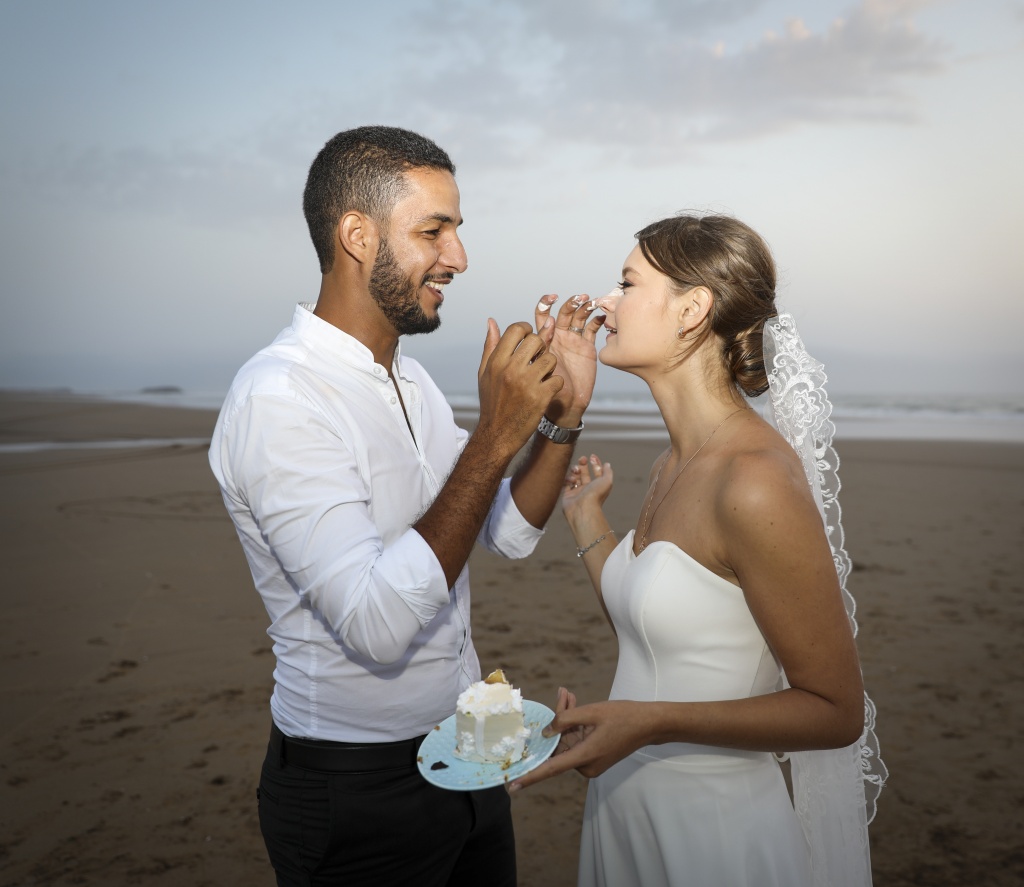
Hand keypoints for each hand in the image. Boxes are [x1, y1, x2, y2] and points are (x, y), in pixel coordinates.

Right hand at [477, 320, 563, 457]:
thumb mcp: (485, 373)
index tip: (529, 338)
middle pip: (536, 340)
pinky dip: (555, 385)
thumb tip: (492, 322)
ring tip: (541, 377)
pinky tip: (546, 391)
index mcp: (497, 361)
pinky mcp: (540, 397)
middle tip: (537, 358)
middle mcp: (511, 369)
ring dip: (549, 367)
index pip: (516, 329)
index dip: (527, 329)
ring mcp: (527, 383)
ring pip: (550, 359)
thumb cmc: (492, 403)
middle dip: (540, 347)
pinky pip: (558, 380)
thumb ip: (490, 346)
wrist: (497, 435)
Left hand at [508, 699, 651, 791]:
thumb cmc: (623, 716)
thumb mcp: (591, 712)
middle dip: (557, 721)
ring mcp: (591, 763)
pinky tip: (573, 704)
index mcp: (585, 756)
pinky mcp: (594, 758)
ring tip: (569, 695)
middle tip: (563, 695)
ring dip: (566, 720)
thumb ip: (565, 720)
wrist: (649, 724)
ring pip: (567, 741)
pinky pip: (576, 741)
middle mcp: (586, 765)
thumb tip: (545, 733)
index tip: (512, 785)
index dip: (530, 776)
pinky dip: (574, 726)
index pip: (551, 768)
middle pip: (559, 745)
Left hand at [534, 294, 602, 424]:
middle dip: (570, 303)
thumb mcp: (537, 367)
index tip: (552, 298)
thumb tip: (538, 323)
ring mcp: (573, 341)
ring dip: (584, 307)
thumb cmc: (546, 390)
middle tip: (578, 299)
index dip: (546, 303)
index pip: (543, 315)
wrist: (566, 405)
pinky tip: (601, 316)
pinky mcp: (587, 347)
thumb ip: (537, 346)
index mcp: (544, 339)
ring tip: (591, 303)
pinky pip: (592, 329)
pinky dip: (597, 320)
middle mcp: (558, 337)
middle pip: (564, 313)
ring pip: (579, 318)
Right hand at [562, 453, 613, 521]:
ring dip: (575, 471)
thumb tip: (607, 464)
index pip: (597, 472)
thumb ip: (607, 472)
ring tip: (576, 471)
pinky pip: (566, 484)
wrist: (583, 509)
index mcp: (597, 486)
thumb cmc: (596, 496)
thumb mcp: (607, 481)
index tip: (592, 456)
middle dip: (583, 464)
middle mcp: (588, 489)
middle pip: (584, 473)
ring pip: (575, 477)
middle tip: (582, 458)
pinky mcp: (568, 495)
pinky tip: (571, 479)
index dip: (595, 463)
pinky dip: (567, 479)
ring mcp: (577, 492)